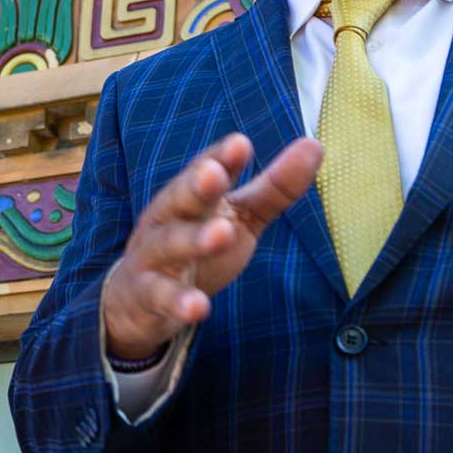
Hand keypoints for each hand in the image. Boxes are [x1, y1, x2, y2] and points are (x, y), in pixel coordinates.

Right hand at [102, 133, 321, 359]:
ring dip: (193, 239)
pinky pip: (161, 297)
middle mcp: (168, 218)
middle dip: (197, 185)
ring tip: (221, 234)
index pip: (207, 168)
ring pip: (169, 244)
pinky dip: (178, 302)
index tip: (241, 144)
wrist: (137, 300)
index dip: (222, 157)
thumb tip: (315, 145)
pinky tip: (199, 308)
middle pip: (180, 198)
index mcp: (193, 195)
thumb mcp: (240, 217)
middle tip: (214, 174)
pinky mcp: (147, 296)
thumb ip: (274, 187)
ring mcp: (153, 257)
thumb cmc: (198, 248)